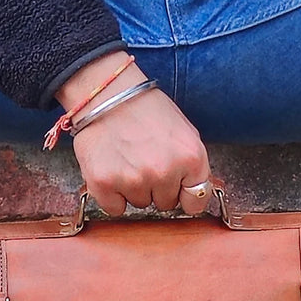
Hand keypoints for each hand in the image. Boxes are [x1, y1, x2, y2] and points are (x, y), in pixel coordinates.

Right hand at [56, 53, 212, 216]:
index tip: (176, 187)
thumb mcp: (183, 131)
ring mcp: (134, 180)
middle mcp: (164, 171)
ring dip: (134, 188)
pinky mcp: (104, 184)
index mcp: (191, 157)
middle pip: (166, 203)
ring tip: (127, 159)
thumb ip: (192, 165)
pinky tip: (112, 170)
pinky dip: (112, 195)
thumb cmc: (145, 109)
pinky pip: (115, 208)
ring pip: (140, 204)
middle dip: (157, 187)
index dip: (185, 194)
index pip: (196, 201)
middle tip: (144, 159)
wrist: (106, 92)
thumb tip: (194, 195)